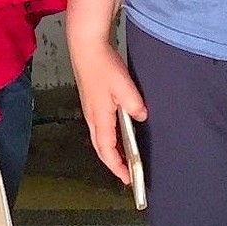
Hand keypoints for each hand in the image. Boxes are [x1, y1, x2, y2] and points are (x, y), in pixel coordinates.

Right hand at [71, 39, 145, 184]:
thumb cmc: (103, 65)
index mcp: (99, 117)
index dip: (117, 166)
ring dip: (111, 151)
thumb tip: (141, 117)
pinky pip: (100, 127)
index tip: (128, 178)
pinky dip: (109, 137)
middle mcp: (92, 117)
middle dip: (113, 163)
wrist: (85, 46)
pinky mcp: (91, 101)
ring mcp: (90, 109)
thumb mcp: (124, 86)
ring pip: (99, 138)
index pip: (107, 151)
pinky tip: (119, 133)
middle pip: (100, 148)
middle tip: (127, 173)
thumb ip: (134, 105)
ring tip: (125, 157)